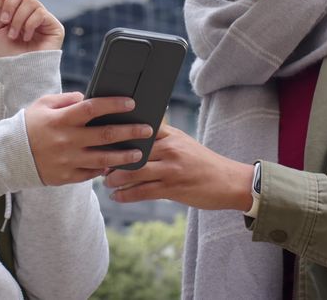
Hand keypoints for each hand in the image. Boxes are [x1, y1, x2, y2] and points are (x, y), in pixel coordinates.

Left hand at [0, 0, 63, 56]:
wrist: (17, 71)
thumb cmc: (6, 53)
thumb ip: (0, 4)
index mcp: (19, 10)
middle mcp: (32, 12)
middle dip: (11, 3)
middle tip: (5, 21)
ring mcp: (44, 18)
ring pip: (31, 2)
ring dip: (18, 19)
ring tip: (15, 35)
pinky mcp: (54, 26)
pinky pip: (40, 13)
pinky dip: (29, 24)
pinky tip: (26, 37)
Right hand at [24, 92, 154, 185]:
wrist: (9, 156)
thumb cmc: (29, 125)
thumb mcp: (43, 105)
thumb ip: (67, 100)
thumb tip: (87, 97)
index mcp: (62, 119)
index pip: (92, 109)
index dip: (113, 104)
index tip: (131, 103)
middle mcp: (67, 140)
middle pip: (105, 135)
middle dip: (130, 132)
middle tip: (148, 130)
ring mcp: (67, 161)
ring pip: (103, 159)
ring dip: (124, 156)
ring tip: (140, 153)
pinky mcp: (66, 177)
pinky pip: (91, 174)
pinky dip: (104, 169)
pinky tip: (116, 165)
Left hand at [103, 125, 253, 210]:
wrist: (229, 182)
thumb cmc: (203, 162)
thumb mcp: (184, 143)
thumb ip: (163, 137)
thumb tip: (137, 131)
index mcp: (171, 135)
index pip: (140, 129)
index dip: (118, 133)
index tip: (101, 137)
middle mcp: (170, 149)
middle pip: (132, 151)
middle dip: (111, 158)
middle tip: (98, 163)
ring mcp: (171, 169)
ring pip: (134, 172)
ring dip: (115, 178)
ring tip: (106, 182)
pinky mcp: (172, 188)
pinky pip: (142, 192)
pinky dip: (126, 195)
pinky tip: (116, 196)